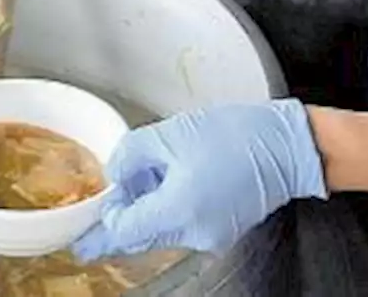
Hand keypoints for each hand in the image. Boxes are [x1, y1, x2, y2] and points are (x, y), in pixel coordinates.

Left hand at [73, 101, 326, 260]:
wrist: (286, 144)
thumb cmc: (236, 134)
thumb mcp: (172, 133)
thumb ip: (133, 155)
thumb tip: (116, 175)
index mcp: (178, 209)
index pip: (124, 230)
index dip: (102, 225)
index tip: (81, 234)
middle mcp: (193, 232)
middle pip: (142, 233)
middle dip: (124, 216)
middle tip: (109, 199)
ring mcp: (211, 234)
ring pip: (163, 227)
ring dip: (148, 206)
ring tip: (151, 170)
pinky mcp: (223, 227)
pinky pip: (184, 223)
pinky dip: (171, 206)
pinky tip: (175, 176)